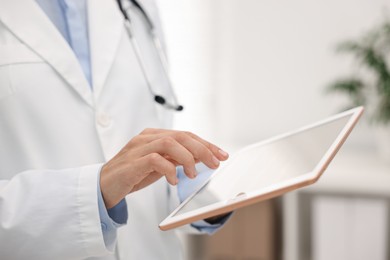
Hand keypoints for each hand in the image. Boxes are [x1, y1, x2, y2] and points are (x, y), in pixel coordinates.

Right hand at [100, 128, 228, 207]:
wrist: (104, 186)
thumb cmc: (133, 174)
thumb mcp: (160, 165)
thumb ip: (177, 158)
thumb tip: (201, 156)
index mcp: (154, 136)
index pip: (185, 135)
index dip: (206, 144)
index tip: (221, 154)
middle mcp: (147, 138)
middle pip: (181, 136)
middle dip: (202, 149)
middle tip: (216, 163)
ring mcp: (138, 148)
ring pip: (170, 143)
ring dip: (187, 158)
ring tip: (193, 174)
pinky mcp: (132, 163)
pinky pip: (155, 160)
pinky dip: (168, 170)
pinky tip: (173, 181)